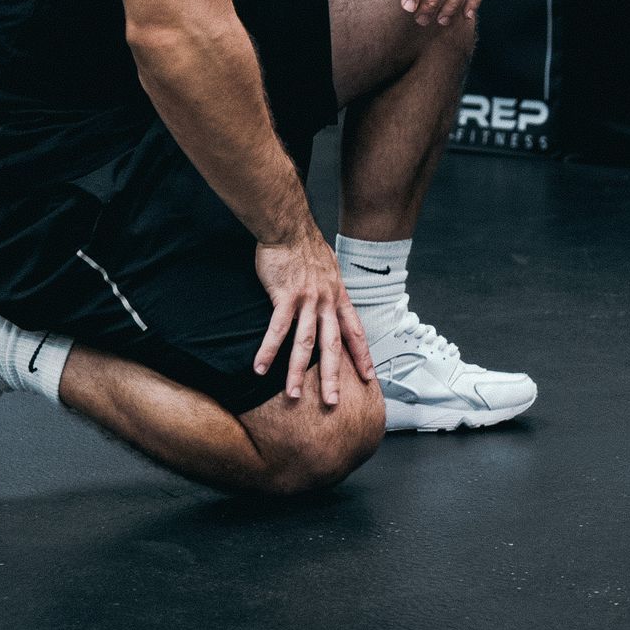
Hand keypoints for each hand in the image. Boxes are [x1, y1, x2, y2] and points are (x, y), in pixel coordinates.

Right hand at [254, 231, 375, 406]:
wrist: (290, 227)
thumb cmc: (305, 248)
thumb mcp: (329, 269)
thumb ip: (330, 289)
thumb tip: (332, 300)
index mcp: (338, 296)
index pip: (355, 331)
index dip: (362, 355)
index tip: (369, 377)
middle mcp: (327, 301)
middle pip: (333, 344)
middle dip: (333, 376)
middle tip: (334, 403)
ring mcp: (307, 299)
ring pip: (305, 342)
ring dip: (298, 371)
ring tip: (294, 395)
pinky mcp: (285, 296)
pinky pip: (277, 329)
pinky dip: (269, 350)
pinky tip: (260, 369)